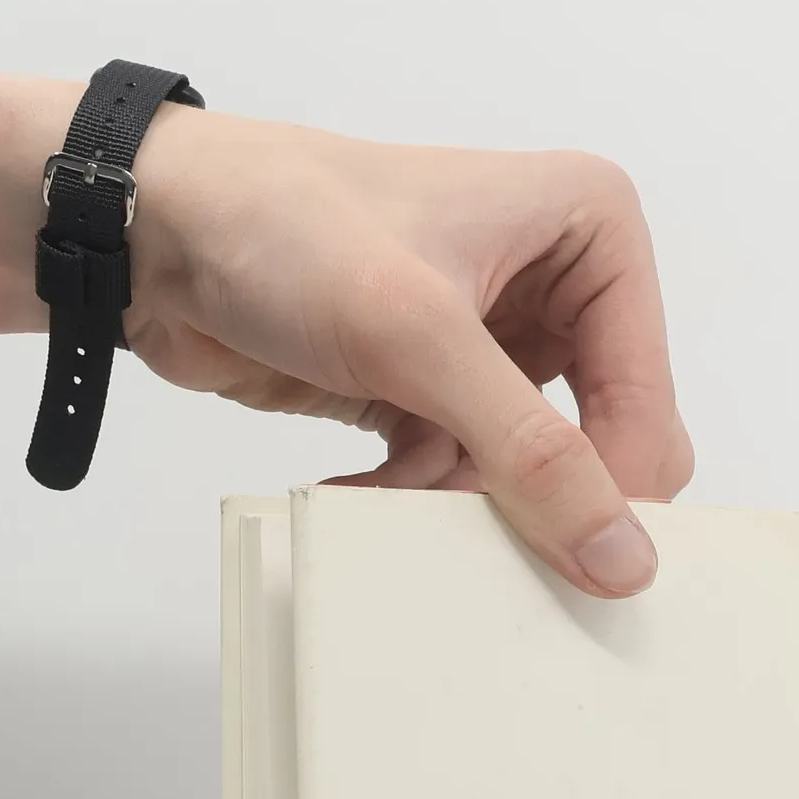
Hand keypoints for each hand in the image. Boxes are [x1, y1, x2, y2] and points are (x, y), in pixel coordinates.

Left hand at [128, 107, 691, 595]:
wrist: (153, 234)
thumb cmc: (283, 229)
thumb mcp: (421, 339)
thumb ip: (531, 453)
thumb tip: (622, 554)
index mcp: (589, 231)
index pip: (645, 397)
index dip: (617, 485)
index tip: (582, 569)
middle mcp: (552, 284)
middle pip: (599, 445)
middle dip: (537, 499)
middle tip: (489, 542)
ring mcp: (488, 345)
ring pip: (523, 478)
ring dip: (457, 503)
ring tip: (396, 493)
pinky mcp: (427, 391)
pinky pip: (457, 483)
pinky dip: (409, 500)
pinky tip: (357, 491)